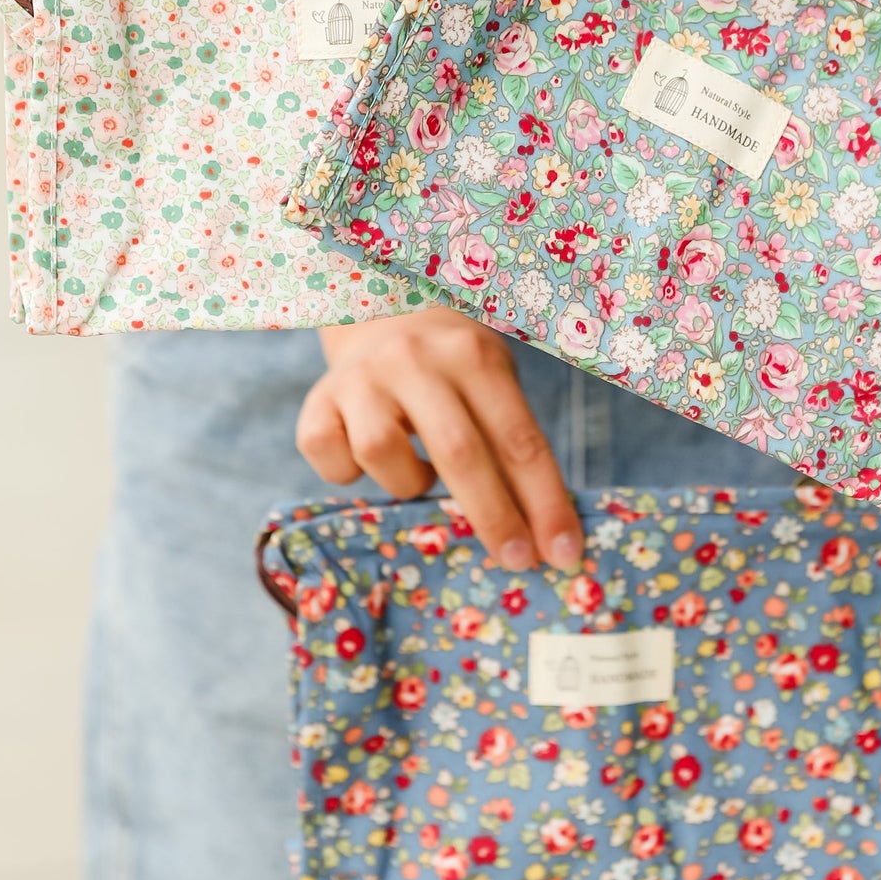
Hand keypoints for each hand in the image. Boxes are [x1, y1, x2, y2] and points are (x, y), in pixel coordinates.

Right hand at [296, 310, 581, 571]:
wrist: (385, 320)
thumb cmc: (454, 372)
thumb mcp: (492, 386)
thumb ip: (509, 446)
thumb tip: (541, 534)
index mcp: (473, 356)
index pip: (519, 438)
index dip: (544, 502)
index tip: (563, 553)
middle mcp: (414, 359)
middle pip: (458, 450)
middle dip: (493, 516)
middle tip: (517, 560)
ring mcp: (361, 378)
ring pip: (381, 452)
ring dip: (409, 482)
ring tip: (421, 474)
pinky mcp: (317, 400)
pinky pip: (331, 460)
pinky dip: (349, 474)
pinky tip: (367, 460)